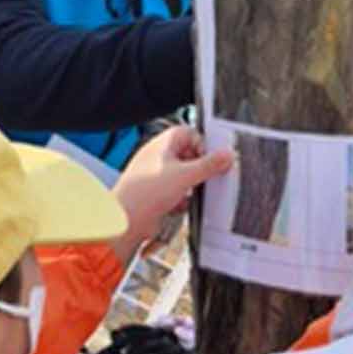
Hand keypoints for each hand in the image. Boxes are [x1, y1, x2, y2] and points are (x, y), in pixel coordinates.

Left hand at [112, 126, 234, 263]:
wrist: (125, 220)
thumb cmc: (145, 192)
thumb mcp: (185, 175)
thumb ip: (209, 165)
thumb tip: (226, 155)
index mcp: (162, 144)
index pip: (190, 133)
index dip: (204, 145)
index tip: (214, 159)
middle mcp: (158, 157)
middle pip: (188, 156)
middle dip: (199, 168)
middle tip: (208, 176)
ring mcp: (157, 176)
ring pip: (183, 176)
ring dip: (190, 186)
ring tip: (192, 192)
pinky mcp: (156, 195)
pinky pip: (176, 193)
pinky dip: (181, 199)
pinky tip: (180, 205)